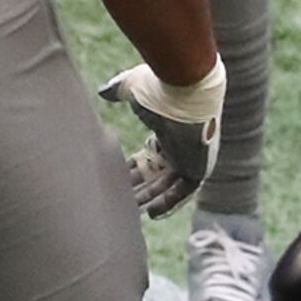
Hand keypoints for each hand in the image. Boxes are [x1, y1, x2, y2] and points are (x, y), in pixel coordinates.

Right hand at [101, 59, 224, 217]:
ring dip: (149, 199)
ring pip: (167, 185)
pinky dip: (167, 203)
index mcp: (166, 132)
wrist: (185, 88)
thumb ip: (117, 91)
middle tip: (119, 202)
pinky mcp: (198, 168)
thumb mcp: (132, 90)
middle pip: (156, 174)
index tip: (115, 178)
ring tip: (130, 213)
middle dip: (138, 189)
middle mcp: (180, 148)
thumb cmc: (159, 87)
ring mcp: (190, 159)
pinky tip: (149, 213)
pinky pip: (182, 192)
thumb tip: (102, 92)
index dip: (132, 169)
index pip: (148, 157)